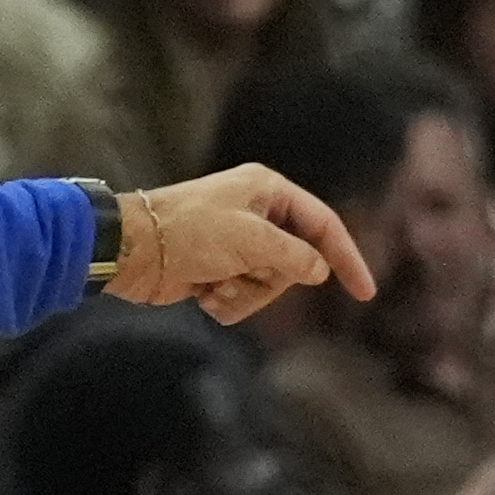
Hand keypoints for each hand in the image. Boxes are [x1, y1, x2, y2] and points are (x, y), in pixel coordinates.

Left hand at [108, 164, 377, 322]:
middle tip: (238, 272)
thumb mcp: (251, 240)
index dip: (346, 258)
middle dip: (268, 280)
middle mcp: (256, 215)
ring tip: (213, 283)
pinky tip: (200, 292)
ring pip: (268, 288)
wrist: (131, 252)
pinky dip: (224, 302)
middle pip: (294, 265)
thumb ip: (294, 256)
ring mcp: (236, 246)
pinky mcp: (217, 272)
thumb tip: (318, 271)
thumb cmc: (187, 232)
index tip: (364, 292)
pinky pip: (241, 299)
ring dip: (243, 294)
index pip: (323, 225)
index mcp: (267, 192)